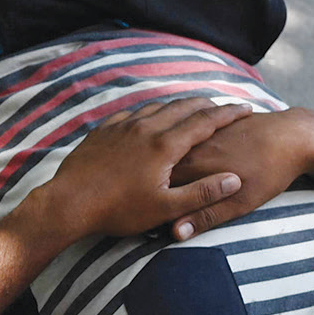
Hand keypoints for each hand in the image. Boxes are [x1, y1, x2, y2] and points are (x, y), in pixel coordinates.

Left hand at [26, 98, 248, 240]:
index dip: (228, 113)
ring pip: (156, 107)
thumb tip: (234, 181)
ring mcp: (122, 127)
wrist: (67, 203)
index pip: (205, 121)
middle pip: (182, 107)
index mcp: (164, 145)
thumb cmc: (117, 210)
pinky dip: (149, 111)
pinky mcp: (103, 132)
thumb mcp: (165, 208)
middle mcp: (145, 129)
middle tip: (222, 105)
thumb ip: (202, 194)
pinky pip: (132, 114)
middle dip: (206, 104)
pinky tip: (149, 117)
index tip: (246, 109)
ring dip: (178, 105)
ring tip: (190, 108)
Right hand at [168, 108, 313, 237]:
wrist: (295, 136)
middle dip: (160, 180)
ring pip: (176, 151)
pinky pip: (191, 138)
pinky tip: (197, 157)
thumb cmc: (269, 172)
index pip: (157, 187)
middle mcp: (190, 146)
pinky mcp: (212, 125)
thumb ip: (205, 216)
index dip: (155, 199)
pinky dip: (187, 148)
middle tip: (169, 197)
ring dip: (173, 162)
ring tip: (184, 178)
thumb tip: (175, 232)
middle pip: (163, 167)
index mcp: (191, 166)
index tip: (158, 210)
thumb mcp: (240, 203)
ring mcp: (201, 133)